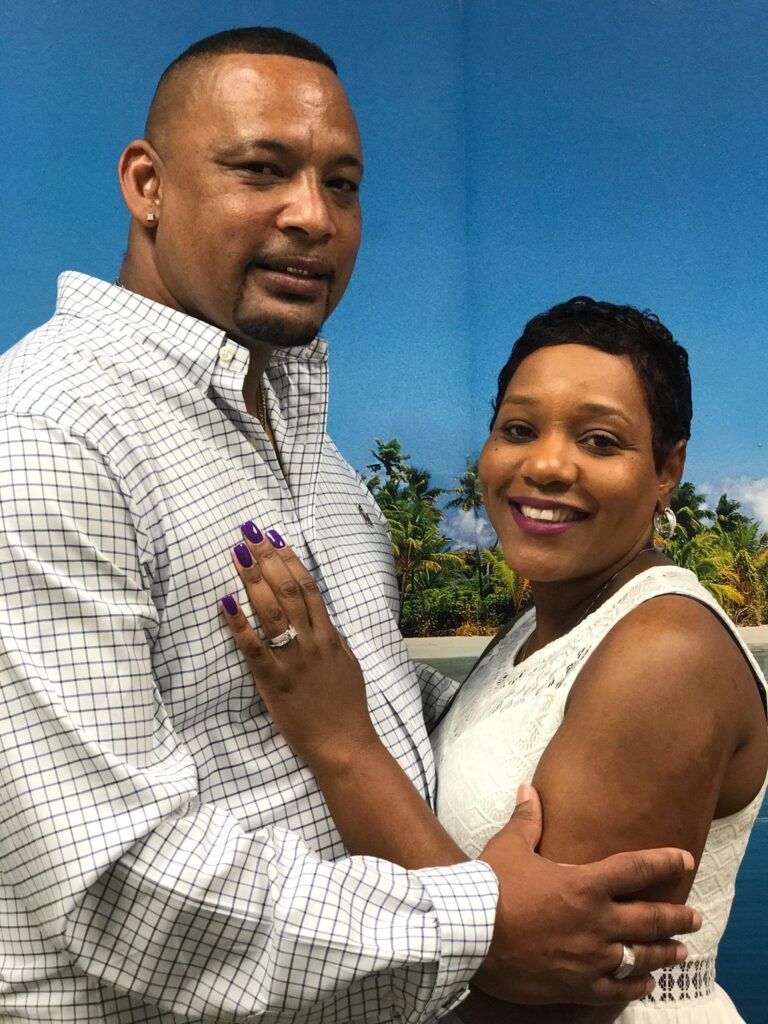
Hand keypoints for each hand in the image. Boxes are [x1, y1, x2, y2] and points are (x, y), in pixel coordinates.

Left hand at [220, 525, 379, 766]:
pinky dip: (239, 624)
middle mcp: (312, 641)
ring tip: (237, 554)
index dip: (289, 559)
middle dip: (267, 558)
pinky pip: (254, 648)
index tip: (273, 536)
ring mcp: (293, 660)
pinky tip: (225, 603)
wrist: (344, 743)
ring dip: (252, 579)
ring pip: (272, 611)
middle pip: (288, 590)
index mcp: (329, 635)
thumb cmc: (346, 706)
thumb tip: (319, 616)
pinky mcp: (274, 682)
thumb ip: (332, 638)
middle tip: (248, 532)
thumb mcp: (347, 664)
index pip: (308, 587)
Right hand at [474, 785, 700, 1004]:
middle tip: (695, 918)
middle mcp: (597, 921)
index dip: (665, 861)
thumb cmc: (491, 886)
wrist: (470, 933)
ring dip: (664, 953)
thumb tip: (527, 790)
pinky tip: (645, 984)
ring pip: (640, 957)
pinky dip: (635, 986)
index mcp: (585, 884)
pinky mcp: (577, 985)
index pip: (636, 868)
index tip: (685, 859)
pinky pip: (617, 989)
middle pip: (650, 918)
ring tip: (679, 952)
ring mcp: (590, 957)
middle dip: (677, 917)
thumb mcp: (509, 847)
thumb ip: (526, 820)